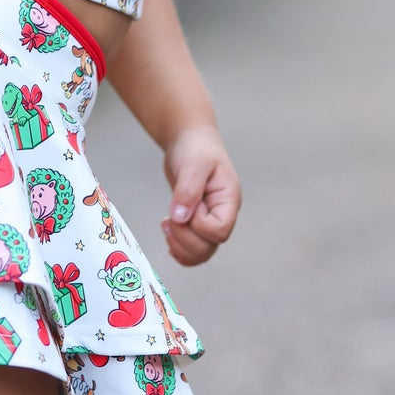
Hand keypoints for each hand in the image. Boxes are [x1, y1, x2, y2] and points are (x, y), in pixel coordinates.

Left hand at [161, 123, 240, 266]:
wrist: (190, 141)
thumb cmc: (196, 148)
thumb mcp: (193, 164)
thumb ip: (188, 190)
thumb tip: (181, 218)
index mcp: (229, 200)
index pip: (219, 230)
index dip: (198, 225)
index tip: (184, 205)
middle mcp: (223, 214)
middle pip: (208, 247)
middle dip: (183, 237)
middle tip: (167, 219)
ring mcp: (211, 220)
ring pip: (201, 253)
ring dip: (179, 245)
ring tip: (165, 224)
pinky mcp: (197, 223)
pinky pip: (194, 250)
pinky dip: (180, 251)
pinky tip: (169, 238)